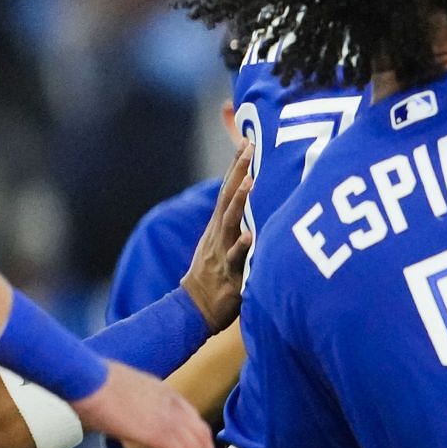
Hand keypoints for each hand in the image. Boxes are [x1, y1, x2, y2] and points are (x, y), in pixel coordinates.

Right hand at [73, 362, 221, 447]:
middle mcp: (173, 404)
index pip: (192, 420)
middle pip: (201, 436)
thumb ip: (129, 406)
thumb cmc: (90, 383)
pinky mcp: (159, 433)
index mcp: (165, 393)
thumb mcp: (120, 392)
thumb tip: (119, 416)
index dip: (200, 442)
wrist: (85, 378)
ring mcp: (169, 418)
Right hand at [182, 141, 253, 331]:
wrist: (195, 307)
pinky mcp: (229, 274)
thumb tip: (251, 198)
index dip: (237, 165)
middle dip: (239, 171)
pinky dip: (242, 247)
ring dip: (240, 201)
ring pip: (230, 222)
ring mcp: (222, 252)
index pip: (227, 189)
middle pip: (227, 197)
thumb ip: (237, 220)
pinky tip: (251, 236)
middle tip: (251, 146)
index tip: (248, 140)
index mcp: (219, 225)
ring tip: (251, 182)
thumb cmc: (216, 272)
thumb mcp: (224, 241)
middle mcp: (219, 233)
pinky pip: (236, 259)